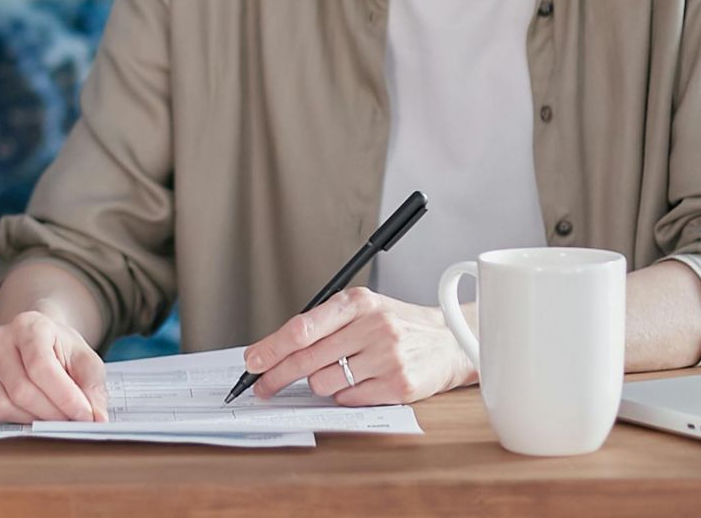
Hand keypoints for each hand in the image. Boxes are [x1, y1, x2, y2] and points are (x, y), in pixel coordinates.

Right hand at [0, 309, 107, 422]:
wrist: (36, 340)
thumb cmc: (61, 350)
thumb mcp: (85, 360)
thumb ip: (93, 387)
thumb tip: (97, 418)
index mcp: (29, 325)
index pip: (42, 366)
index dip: (65, 396)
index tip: (86, 416)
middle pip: (22, 389)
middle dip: (53, 413)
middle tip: (74, 423)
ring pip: (4, 404)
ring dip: (36, 420)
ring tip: (56, 418)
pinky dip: (18, 420)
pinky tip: (35, 415)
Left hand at [240, 287, 475, 405]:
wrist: (448, 341)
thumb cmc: (396, 325)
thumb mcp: (361, 310)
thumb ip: (323, 324)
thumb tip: (275, 349)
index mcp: (357, 302)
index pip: (303, 327)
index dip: (271, 347)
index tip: (252, 361)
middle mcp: (373, 326)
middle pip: (307, 359)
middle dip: (277, 376)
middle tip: (263, 386)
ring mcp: (387, 357)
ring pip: (324, 383)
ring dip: (321, 383)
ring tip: (341, 371)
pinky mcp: (399, 385)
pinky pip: (348, 399)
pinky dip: (345, 395)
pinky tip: (361, 382)